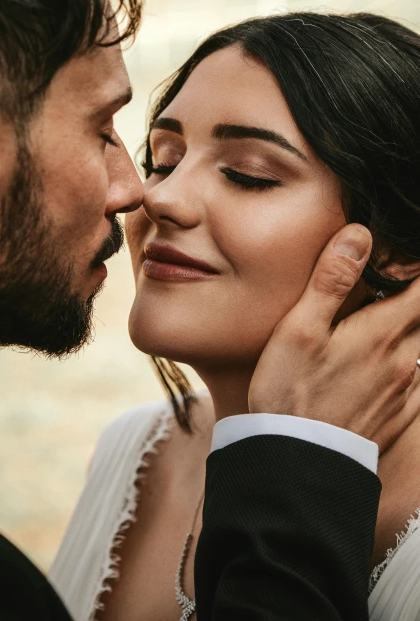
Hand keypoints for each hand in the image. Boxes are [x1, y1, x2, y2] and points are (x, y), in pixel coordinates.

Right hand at [249, 224, 419, 452]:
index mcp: (381, 333)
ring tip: (390, 322)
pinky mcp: (398, 415)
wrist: (297, 463)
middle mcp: (404, 360)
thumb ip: (332, 281)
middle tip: (397, 288)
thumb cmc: (291, 392)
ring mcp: (405, 391)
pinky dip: (413, 364)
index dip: (417, 271)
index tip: (407, 261)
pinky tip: (390, 364)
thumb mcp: (300, 329)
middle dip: (415, 299)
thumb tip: (360, 235)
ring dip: (413, 330)